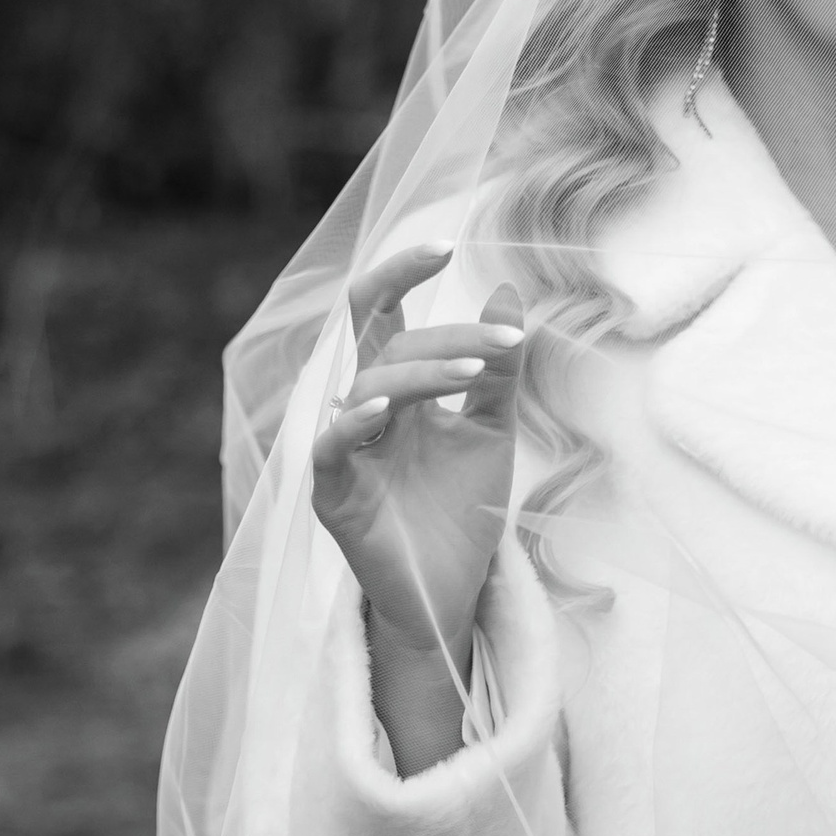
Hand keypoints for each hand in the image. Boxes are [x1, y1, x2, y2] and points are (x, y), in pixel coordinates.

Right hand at [311, 243, 526, 694]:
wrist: (453, 592)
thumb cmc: (461, 510)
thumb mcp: (492, 431)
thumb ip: (497, 368)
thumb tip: (505, 288)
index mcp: (396, 386)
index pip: (384, 312)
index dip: (402, 272)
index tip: (447, 244)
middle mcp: (364, 408)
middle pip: (375, 336)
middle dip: (430, 317)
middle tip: (495, 323)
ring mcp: (344, 450)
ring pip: (367, 384)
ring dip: (424, 371)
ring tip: (480, 370)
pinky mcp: (333, 496)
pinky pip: (331, 448)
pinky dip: (353, 422)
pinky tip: (382, 407)